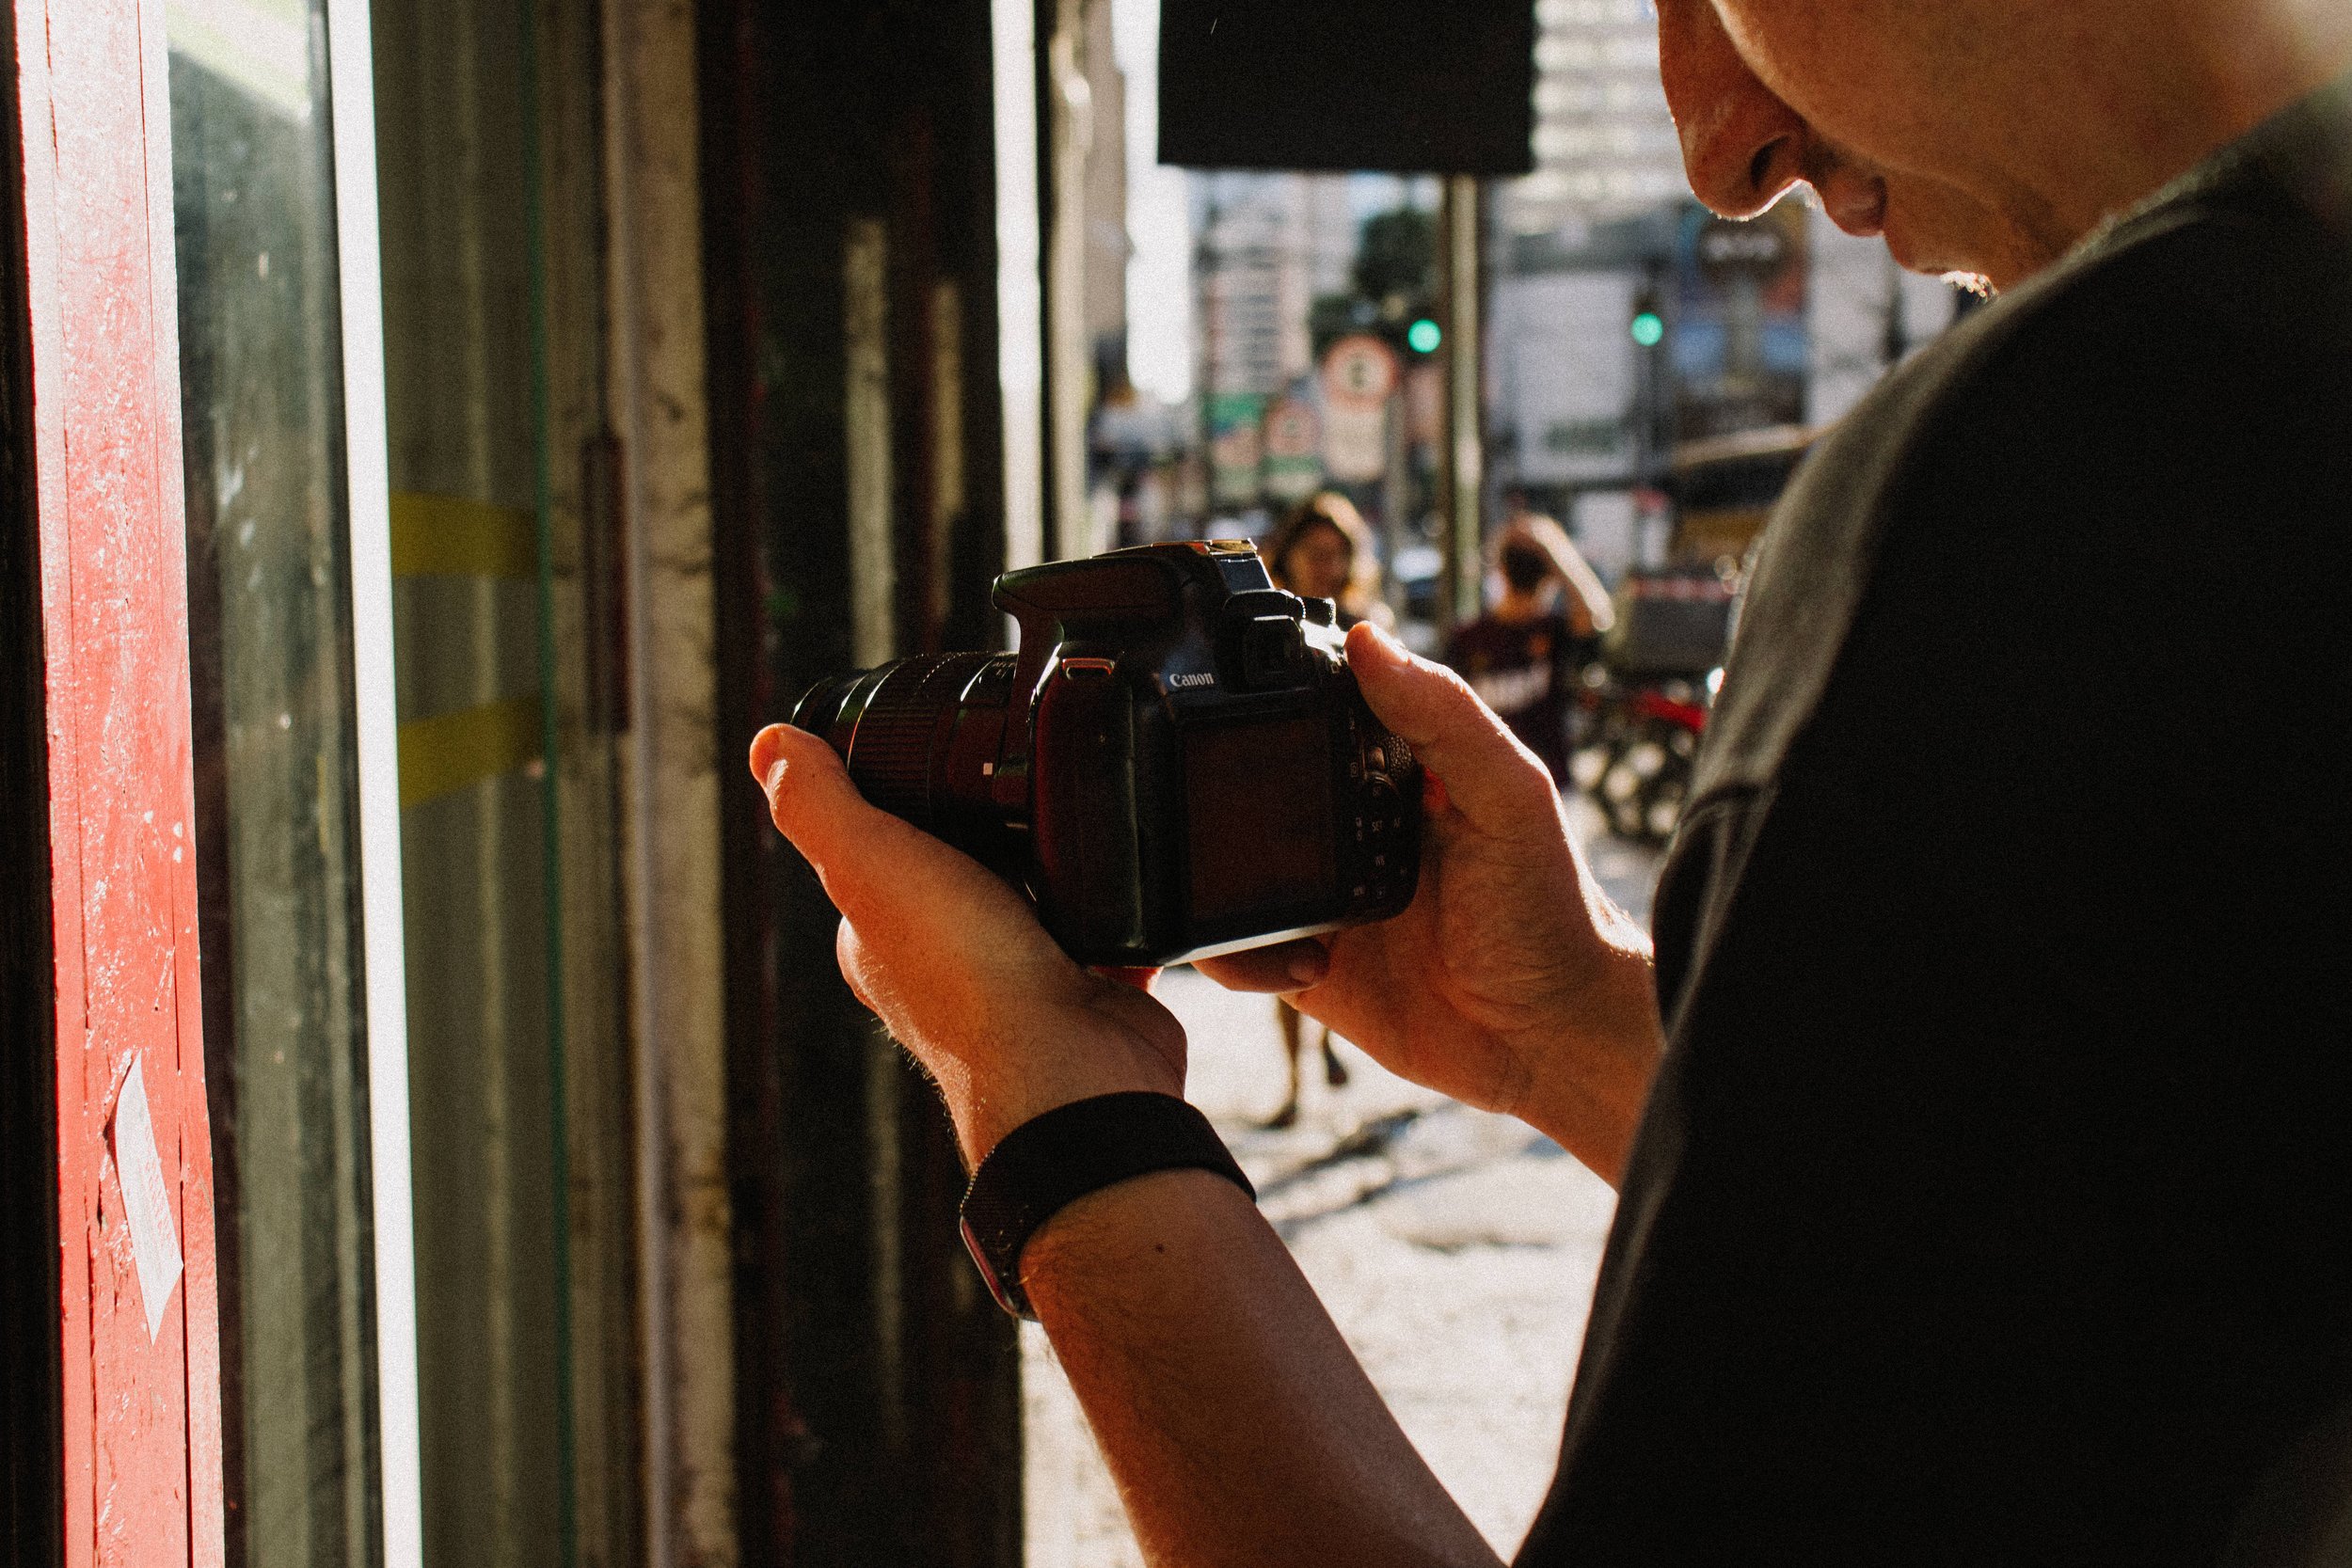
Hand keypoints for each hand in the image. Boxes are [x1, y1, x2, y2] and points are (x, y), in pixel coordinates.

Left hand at [749, 723, 1183, 1166]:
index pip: (874, 852)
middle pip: (960, 868)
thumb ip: (819, 804)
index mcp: (880, 940)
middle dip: (988, 825)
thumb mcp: (872, 865)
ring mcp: (1021, 979)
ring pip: (1034, 894)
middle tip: (1017, 768)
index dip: (895, 801)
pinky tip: (1128, 863)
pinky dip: (1117, 897)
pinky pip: (1104, 926)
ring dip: (1054, 855)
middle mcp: (944, 966)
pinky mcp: (1090, 985)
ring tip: (1071, 803)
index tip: (929, 752)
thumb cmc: (968, 981)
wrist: (1075, 1068)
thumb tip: (769, 743)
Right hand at [1197, 623, 1663, 1183]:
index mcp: (1395, 776)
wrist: (1550, 1039)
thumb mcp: (1511, 796)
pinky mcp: (1305, 969)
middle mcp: (1350, 832)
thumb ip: (1447, 717)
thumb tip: (1370, 640)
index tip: (1233, 685)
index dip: (1274, 698)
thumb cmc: (1552, 911)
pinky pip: (1236, 954)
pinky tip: (1303, 964)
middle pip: (1255, 792)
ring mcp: (1322, 902)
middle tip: (1212, 801)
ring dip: (1216, 880)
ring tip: (1259, 895)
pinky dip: (1235, 956)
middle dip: (1221, 794)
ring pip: (1229, 873)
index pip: (1317, 716)